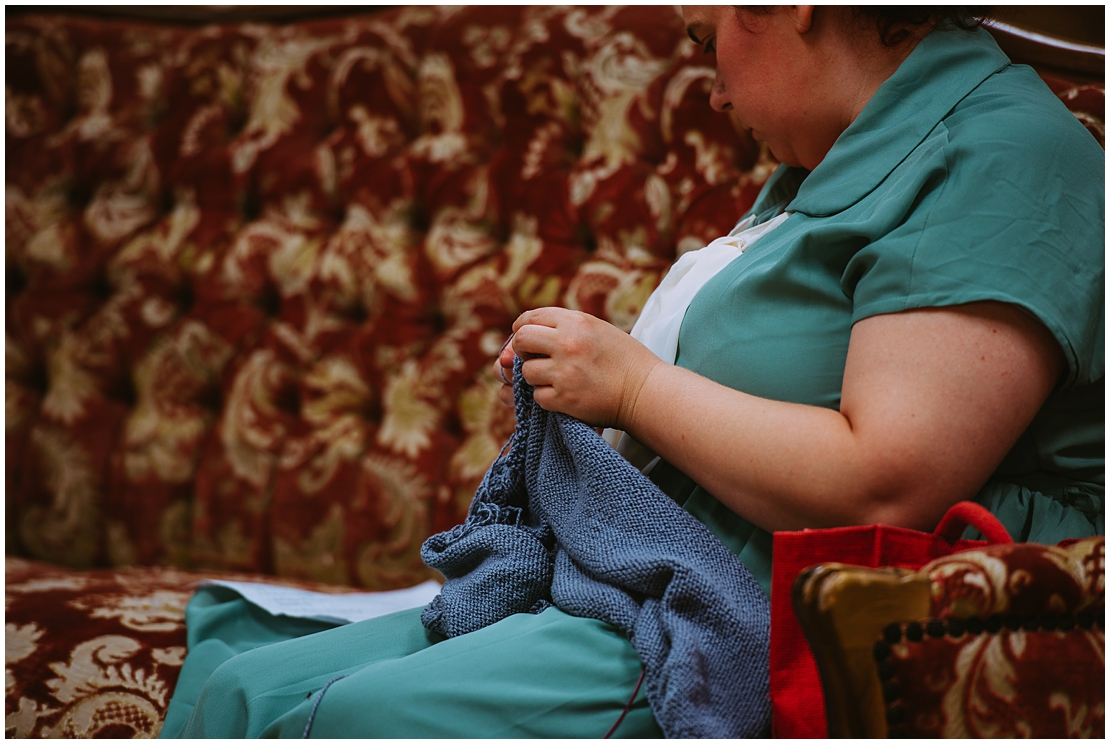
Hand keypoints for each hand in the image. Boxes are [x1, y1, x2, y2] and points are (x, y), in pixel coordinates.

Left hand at [492, 307, 662, 428]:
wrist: (645, 391)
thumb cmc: (622, 360)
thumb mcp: (596, 330)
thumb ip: (561, 330)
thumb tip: (513, 345)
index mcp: (576, 322)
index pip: (530, 318)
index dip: (523, 329)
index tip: (527, 340)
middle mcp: (567, 343)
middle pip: (521, 341)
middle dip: (522, 351)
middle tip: (536, 358)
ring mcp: (564, 372)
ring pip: (527, 372)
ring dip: (537, 377)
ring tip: (559, 379)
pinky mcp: (564, 399)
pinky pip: (537, 397)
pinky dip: (547, 398)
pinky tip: (566, 395)